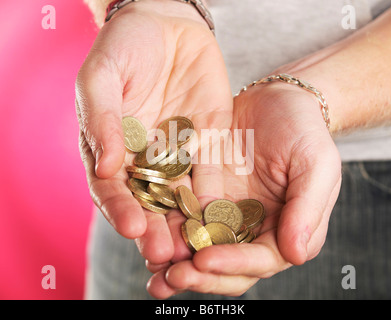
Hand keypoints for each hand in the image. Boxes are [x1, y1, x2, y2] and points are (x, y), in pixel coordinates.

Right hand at [75, 0, 232, 263]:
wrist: (166, 23)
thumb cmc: (125, 46)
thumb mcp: (102, 76)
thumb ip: (101, 119)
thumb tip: (108, 166)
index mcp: (111, 150)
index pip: (112, 189)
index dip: (120, 210)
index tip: (132, 227)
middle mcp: (143, 160)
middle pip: (147, 203)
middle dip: (155, 229)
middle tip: (164, 252)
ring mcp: (177, 155)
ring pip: (180, 197)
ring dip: (186, 223)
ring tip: (193, 247)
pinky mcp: (207, 144)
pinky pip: (211, 174)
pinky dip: (215, 196)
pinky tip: (221, 215)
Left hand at [146, 82, 341, 297]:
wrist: (278, 100)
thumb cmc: (305, 130)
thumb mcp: (317, 164)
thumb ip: (308, 208)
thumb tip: (296, 255)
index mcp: (283, 229)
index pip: (259, 260)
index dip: (233, 264)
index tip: (205, 261)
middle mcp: (251, 228)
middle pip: (225, 262)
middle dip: (200, 275)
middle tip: (172, 278)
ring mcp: (225, 212)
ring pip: (199, 245)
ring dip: (176, 262)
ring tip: (152, 274)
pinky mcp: (203, 192)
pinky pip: (182, 213)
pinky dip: (166, 228)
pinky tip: (145, 235)